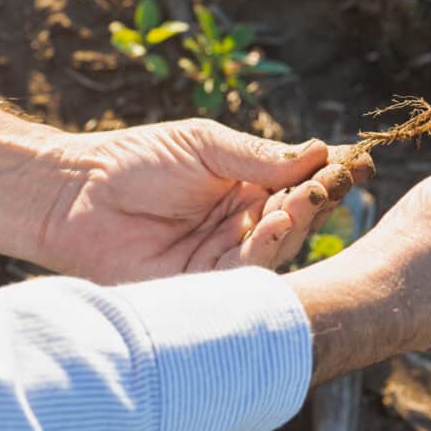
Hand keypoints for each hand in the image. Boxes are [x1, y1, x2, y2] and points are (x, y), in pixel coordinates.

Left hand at [0, 107, 372, 283]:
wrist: (74, 192)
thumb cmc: (136, 159)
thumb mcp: (205, 144)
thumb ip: (258, 156)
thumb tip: (318, 151)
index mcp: (249, 188)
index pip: (300, 183)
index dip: (328, 175)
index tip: (356, 162)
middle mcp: (244, 224)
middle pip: (297, 217)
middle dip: (316, 201)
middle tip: (328, 184)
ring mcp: (225, 256)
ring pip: (277, 248)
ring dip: (293, 226)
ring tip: (298, 205)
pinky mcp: (202, 286)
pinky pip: (244, 274)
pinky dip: (264, 252)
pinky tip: (273, 228)